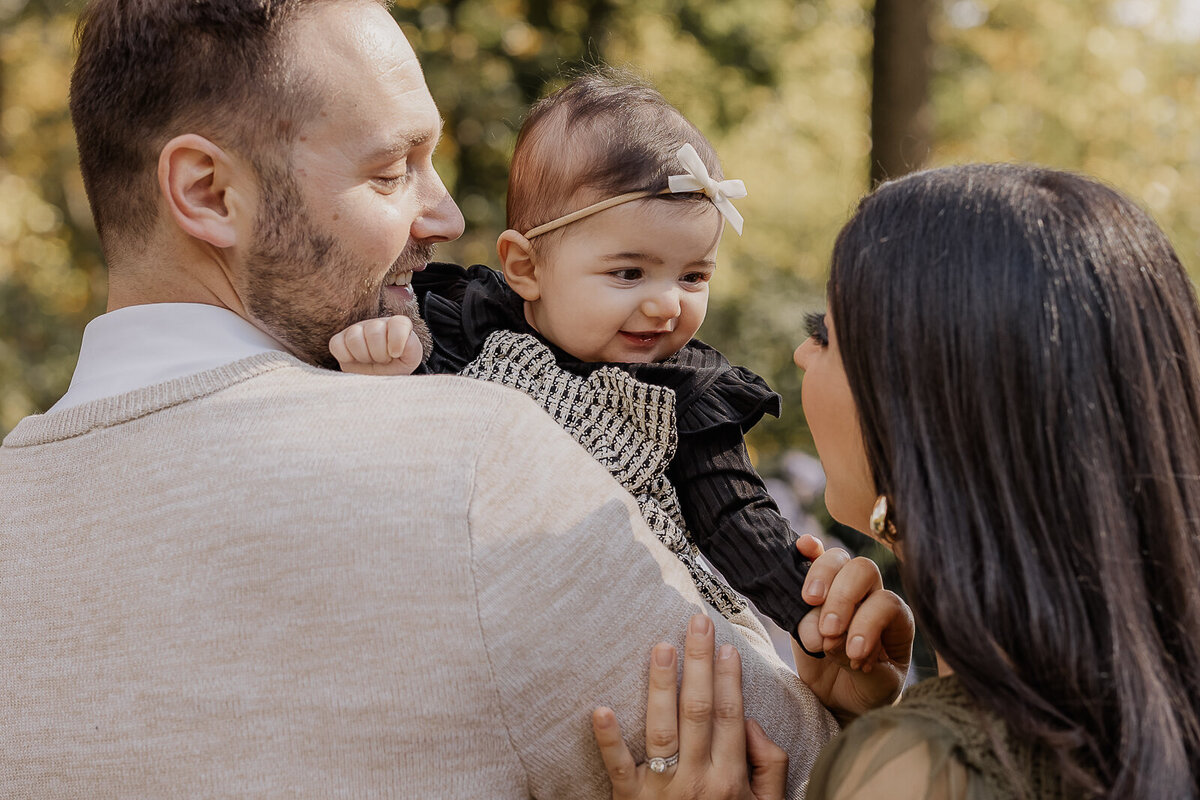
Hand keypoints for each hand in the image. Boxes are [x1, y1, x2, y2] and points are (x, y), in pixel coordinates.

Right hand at [329, 315, 422, 375]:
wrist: (379, 379)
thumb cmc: (396, 367)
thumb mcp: (410, 359)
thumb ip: (411, 348)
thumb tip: (395, 347)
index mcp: (396, 325)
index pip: (398, 323)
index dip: (397, 340)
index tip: (396, 355)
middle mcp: (376, 324)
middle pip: (374, 331)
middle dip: (380, 353)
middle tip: (383, 360)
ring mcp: (356, 330)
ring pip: (354, 337)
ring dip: (364, 356)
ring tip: (370, 361)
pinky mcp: (339, 341)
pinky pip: (336, 345)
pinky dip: (346, 356)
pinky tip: (355, 361)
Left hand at [592, 614, 788, 799]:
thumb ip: (769, 765)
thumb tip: (752, 723)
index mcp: (730, 778)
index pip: (729, 715)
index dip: (728, 679)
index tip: (725, 646)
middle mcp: (697, 779)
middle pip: (699, 710)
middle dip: (699, 663)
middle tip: (695, 623)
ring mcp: (661, 790)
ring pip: (662, 729)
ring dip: (660, 686)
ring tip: (660, 647)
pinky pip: (618, 768)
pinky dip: (608, 739)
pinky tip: (600, 709)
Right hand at [791, 535, 912, 720]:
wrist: (845, 699)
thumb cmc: (868, 690)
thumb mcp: (875, 685)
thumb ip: (857, 660)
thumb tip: (828, 637)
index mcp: (896, 619)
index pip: (885, 603)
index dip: (868, 624)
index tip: (854, 655)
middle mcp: (871, 598)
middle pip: (863, 571)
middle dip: (842, 598)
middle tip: (829, 631)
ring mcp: (841, 592)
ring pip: (837, 561)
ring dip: (821, 578)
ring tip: (809, 603)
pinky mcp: (813, 595)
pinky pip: (813, 562)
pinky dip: (809, 551)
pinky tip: (804, 546)